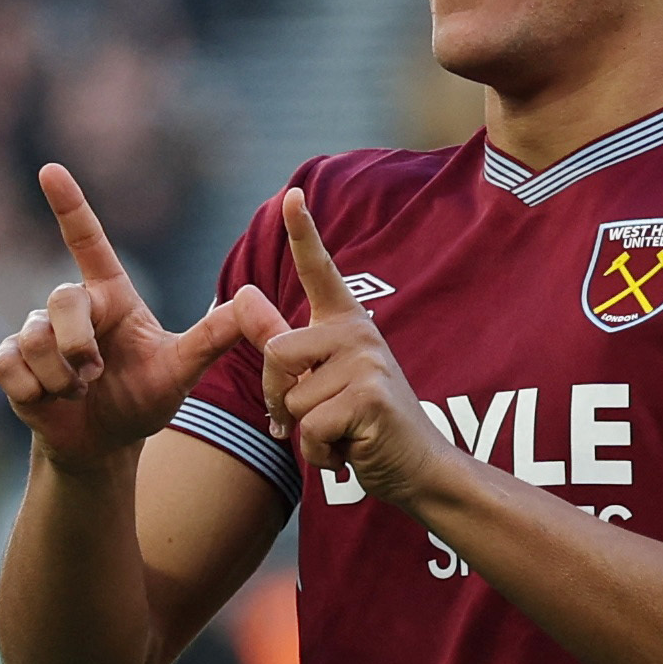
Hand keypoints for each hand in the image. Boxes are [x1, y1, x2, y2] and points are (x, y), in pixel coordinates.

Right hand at [0, 164, 272, 469]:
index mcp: (111, 296)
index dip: (70, 206)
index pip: (88, 242)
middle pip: (61, 300)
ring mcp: (36, 332)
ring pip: (34, 339)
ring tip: (79, 392)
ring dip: (61, 378)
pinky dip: (36, 393)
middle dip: (78, 345)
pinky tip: (51, 401)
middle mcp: (71, 306)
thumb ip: (215, 336)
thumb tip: (255, 300)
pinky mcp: (9, 362)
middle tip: (94, 375)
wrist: (104, 442)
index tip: (50, 169)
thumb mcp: (183, 371)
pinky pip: (11, 368)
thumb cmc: (144, 398)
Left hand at [254, 189, 450, 505]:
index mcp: (346, 324)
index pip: (320, 271)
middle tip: (314, 419)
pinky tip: (349, 451)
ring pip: (291, 398)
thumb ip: (287, 346)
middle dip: (278, 398)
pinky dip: (320, 453)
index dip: (304, 233)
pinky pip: (310, 427)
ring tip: (342, 432)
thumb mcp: (324, 381)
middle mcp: (358, 332)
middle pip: (275, 353)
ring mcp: (367, 362)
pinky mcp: (369, 397)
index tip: (292, 194)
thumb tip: (245, 295)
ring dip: (304, 432)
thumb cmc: (365, 427)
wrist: (417, 469)